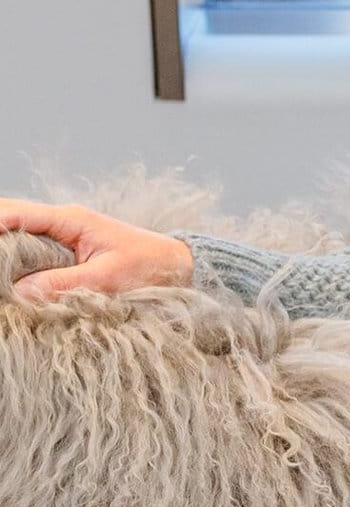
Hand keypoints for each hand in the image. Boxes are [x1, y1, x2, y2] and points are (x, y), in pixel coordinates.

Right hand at [0, 198, 194, 301]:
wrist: (175, 266)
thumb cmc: (148, 267)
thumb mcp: (106, 278)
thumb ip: (62, 284)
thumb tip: (19, 291)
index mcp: (72, 220)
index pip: (18, 214)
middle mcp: (62, 222)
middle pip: (11, 217)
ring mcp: (62, 235)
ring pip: (17, 231)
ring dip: (3, 244)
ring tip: (0, 270)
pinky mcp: (64, 251)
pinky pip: (28, 247)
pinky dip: (12, 254)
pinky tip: (7, 270)